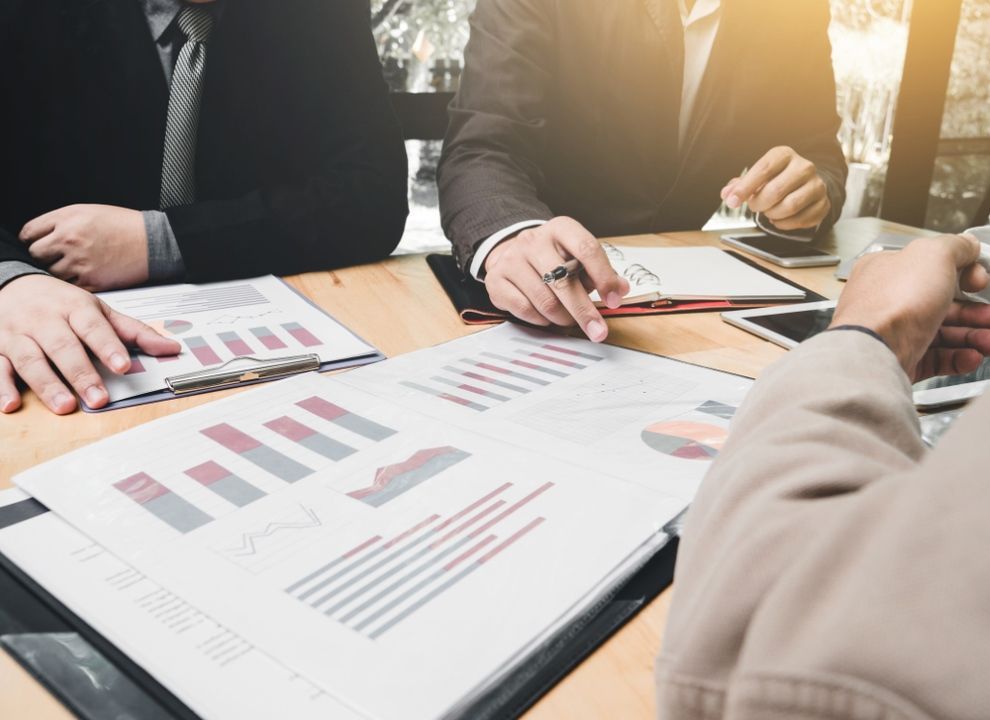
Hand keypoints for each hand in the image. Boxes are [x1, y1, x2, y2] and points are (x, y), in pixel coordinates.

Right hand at [0, 275, 180, 413]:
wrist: (12, 283)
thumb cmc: (62, 303)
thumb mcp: (99, 311)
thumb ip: (134, 332)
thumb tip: (172, 349)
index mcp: (74, 308)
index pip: (93, 328)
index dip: (108, 347)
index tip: (123, 366)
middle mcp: (45, 320)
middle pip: (63, 347)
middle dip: (81, 374)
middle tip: (98, 398)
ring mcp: (18, 335)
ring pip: (31, 359)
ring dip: (47, 384)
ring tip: (65, 406)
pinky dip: (1, 387)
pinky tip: (10, 405)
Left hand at [20, 204, 149, 290]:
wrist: (153, 242)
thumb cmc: (123, 225)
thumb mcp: (87, 211)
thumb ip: (60, 221)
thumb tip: (38, 235)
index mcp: (67, 220)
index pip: (29, 233)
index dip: (31, 239)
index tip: (36, 244)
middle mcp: (70, 240)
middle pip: (35, 254)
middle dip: (42, 256)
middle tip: (53, 257)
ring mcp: (80, 262)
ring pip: (51, 273)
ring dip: (58, 271)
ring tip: (73, 266)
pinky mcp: (92, 281)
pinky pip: (70, 286)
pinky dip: (74, 283)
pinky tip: (84, 274)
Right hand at [483, 217, 629, 341]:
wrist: (512, 252)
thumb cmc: (553, 257)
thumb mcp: (578, 256)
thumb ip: (601, 272)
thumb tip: (621, 289)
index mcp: (561, 229)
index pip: (586, 249)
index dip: (604, 277)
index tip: (614, 300)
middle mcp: (534, 240)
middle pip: (564, 281)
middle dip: (585, 312)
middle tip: (598, 331)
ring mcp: (512, 260)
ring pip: (545, 301)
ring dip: (562, 318)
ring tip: (569, 319)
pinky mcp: (496, 280)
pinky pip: (525, 310)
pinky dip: (541, 319)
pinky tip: (546, 316)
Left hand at [721, 146, 829, 231]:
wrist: (806, 183)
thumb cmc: (777, 178)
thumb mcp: (757, 176)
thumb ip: (740, 185)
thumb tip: (727, 194)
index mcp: (784, 155)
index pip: (763, 170)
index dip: (744, 188)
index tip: (732, 201)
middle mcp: (803, 167)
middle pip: (775, 191)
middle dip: (758, 204)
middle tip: (754, 206)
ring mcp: (816, 184)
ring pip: (789, 206)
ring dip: (772, 214)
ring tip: (768, 211)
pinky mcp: (822, 203)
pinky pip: (800, 220)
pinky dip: (784, 224)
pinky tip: (780, 218)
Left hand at [830, 234, 989, 381]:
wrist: (874, 350)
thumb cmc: (892, 303)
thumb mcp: (932, 255)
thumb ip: (954, 246)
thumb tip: (967, 244)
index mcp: (886, 270)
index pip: (929, 267)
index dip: (961, 272)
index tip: (979, 280)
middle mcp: (886, 301)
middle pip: (939, 303)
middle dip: (972, 311)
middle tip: (989, 315)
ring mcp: (892, 333)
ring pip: (940, 333)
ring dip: (971, 336)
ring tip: (987, 340)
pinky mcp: (898, 359)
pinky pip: (934, 359)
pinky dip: (958, 358)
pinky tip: (972, 356)